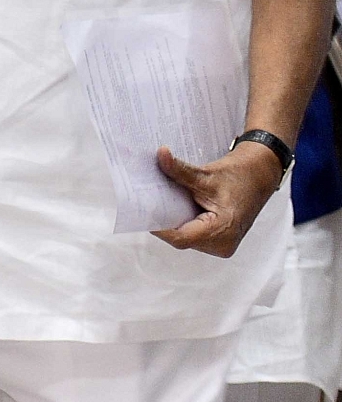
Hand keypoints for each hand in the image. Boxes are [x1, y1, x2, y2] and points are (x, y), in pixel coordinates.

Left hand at [152, 140, 285, 256]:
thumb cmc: (238, 176)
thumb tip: (160, 155)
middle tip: (149, 202)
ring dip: (174, 222)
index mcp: (223, 231)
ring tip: (164, 203)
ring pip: (185, 238)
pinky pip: (193, 235)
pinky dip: (183, 222)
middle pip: (181, 239)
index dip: (159, 225)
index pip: (180, 238)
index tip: (143, 209)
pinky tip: (177, 207)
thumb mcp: (206, 174)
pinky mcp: (219, 241)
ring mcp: (222, 245)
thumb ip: (179, 170)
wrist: (258, 176)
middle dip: (164, 221)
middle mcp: (223, 244)